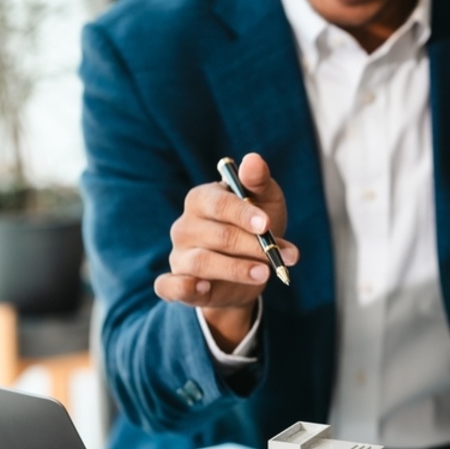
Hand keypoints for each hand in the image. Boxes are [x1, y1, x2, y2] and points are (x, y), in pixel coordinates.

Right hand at [153, 153, 299, 349]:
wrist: (252, 271)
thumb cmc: (256, 229)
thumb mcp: (266, 203)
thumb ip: (259, 181)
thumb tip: (253, 160)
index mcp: (202, 199)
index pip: (219, 204)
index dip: (244, 214)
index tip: (267, 225)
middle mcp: (185, 226)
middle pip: (218, 236)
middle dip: (253, 246)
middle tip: (280, 256)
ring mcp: (179, 255)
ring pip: (202, 263)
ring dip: (236, 269)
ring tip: (265, 274)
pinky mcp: (176, 283)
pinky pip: (169, 286)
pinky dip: (182, 287)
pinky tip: (203, 288)